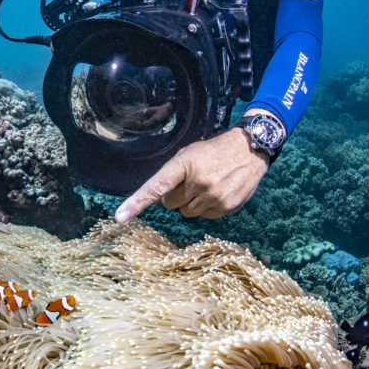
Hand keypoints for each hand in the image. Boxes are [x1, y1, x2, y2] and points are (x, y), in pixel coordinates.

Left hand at [114, 127, 269, 222]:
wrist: (249, 150)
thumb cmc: (213, 152)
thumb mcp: (189, 154)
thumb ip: (172, 174)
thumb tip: (158, 199)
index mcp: (184, 163)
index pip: (156, 186)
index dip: (136, 203)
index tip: (120, 217)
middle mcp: (198, 181)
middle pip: (169, 204)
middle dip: (176, 195)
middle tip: (191, 181)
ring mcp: (213, 195)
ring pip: (186, 212)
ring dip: (191, 202)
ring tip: (206, 185)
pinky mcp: (226, 207)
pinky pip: (203, 217)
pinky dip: (206, 208)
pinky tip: (217, 192)